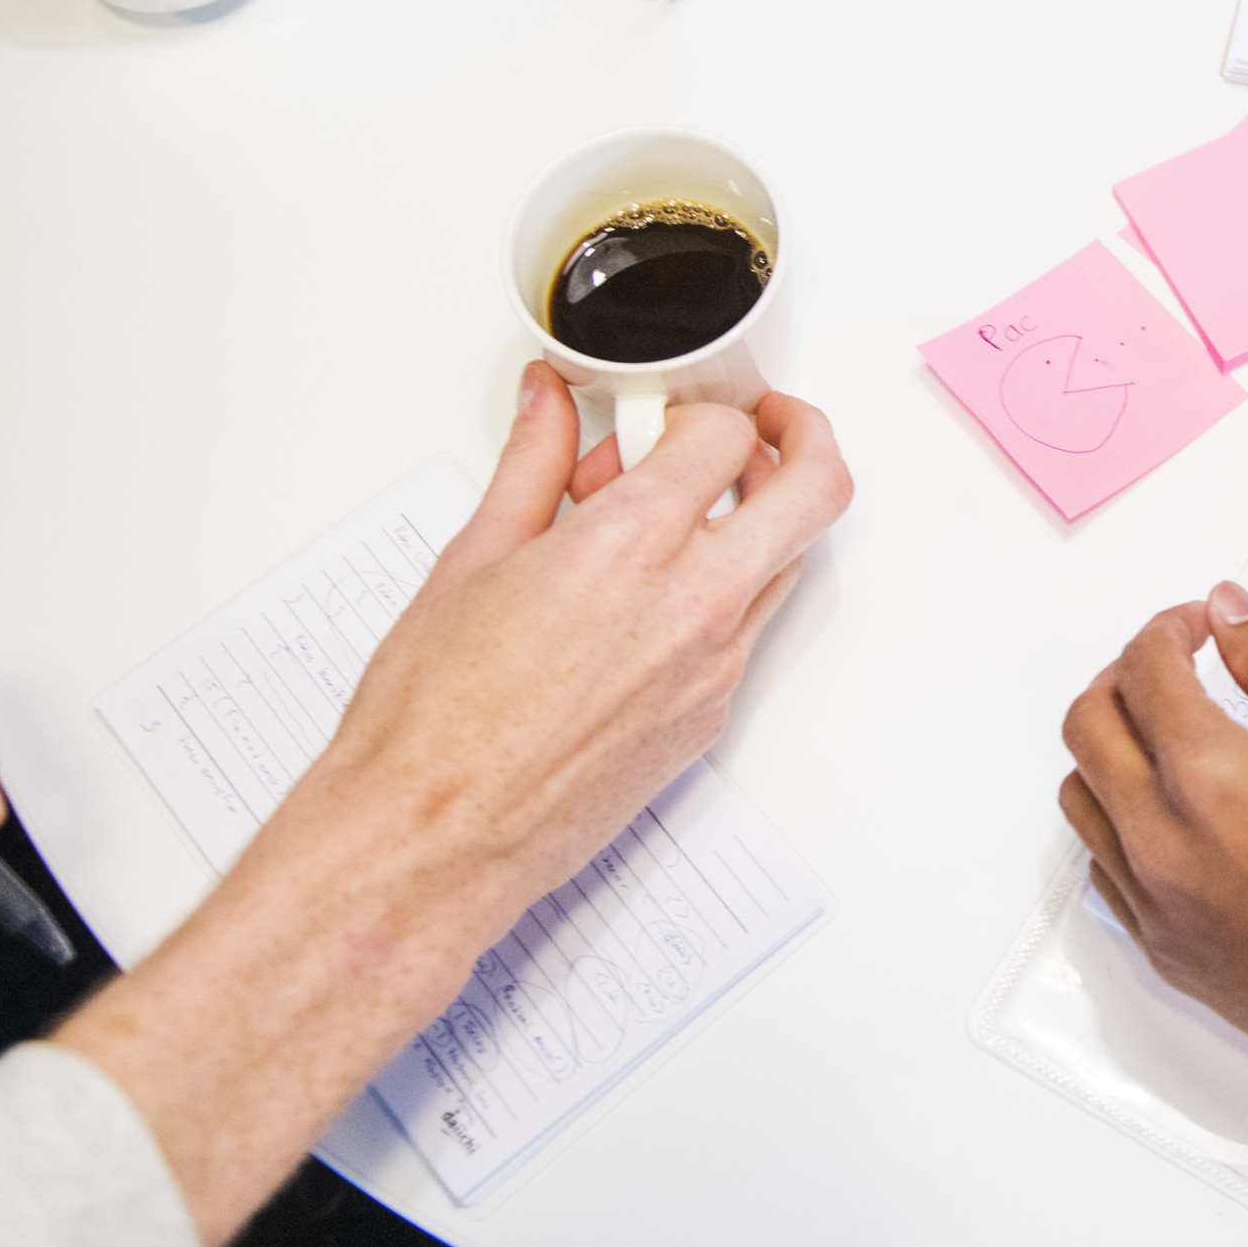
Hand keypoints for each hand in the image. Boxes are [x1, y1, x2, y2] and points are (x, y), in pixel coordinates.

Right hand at [285, 369, 851, 931]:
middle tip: (763, 424)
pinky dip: (722, 591)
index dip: (697, 408)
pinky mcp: (709, 719)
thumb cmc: (432, 720)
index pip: (724, 435)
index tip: (665, 412)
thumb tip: (550, 407)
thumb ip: (532, 466)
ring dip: (762, 518)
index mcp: (630, 547)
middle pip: (815, 490)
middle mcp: (692, 605)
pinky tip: (648, 594)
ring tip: (682, 512)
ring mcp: (712, 668)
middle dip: (801, 438)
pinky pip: (748, 630)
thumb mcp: (472, 559)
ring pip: (789, 562)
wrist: (433, 838)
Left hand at [1057, 584, 1247, 1118]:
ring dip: (1111, 749)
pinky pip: (1104, 866)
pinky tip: (1178, 816)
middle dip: (1125, 678)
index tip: (1200, 628)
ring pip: (1081, 797)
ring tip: (1170, 739)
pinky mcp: (1161, 948)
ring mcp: (1153, 900)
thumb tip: (1231, 616)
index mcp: (1210, 775)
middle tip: (1176, 670)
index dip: (1169, 630)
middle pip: (1088, 724)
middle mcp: (1161, 838)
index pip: (1145, 671)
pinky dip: (1122, 822)